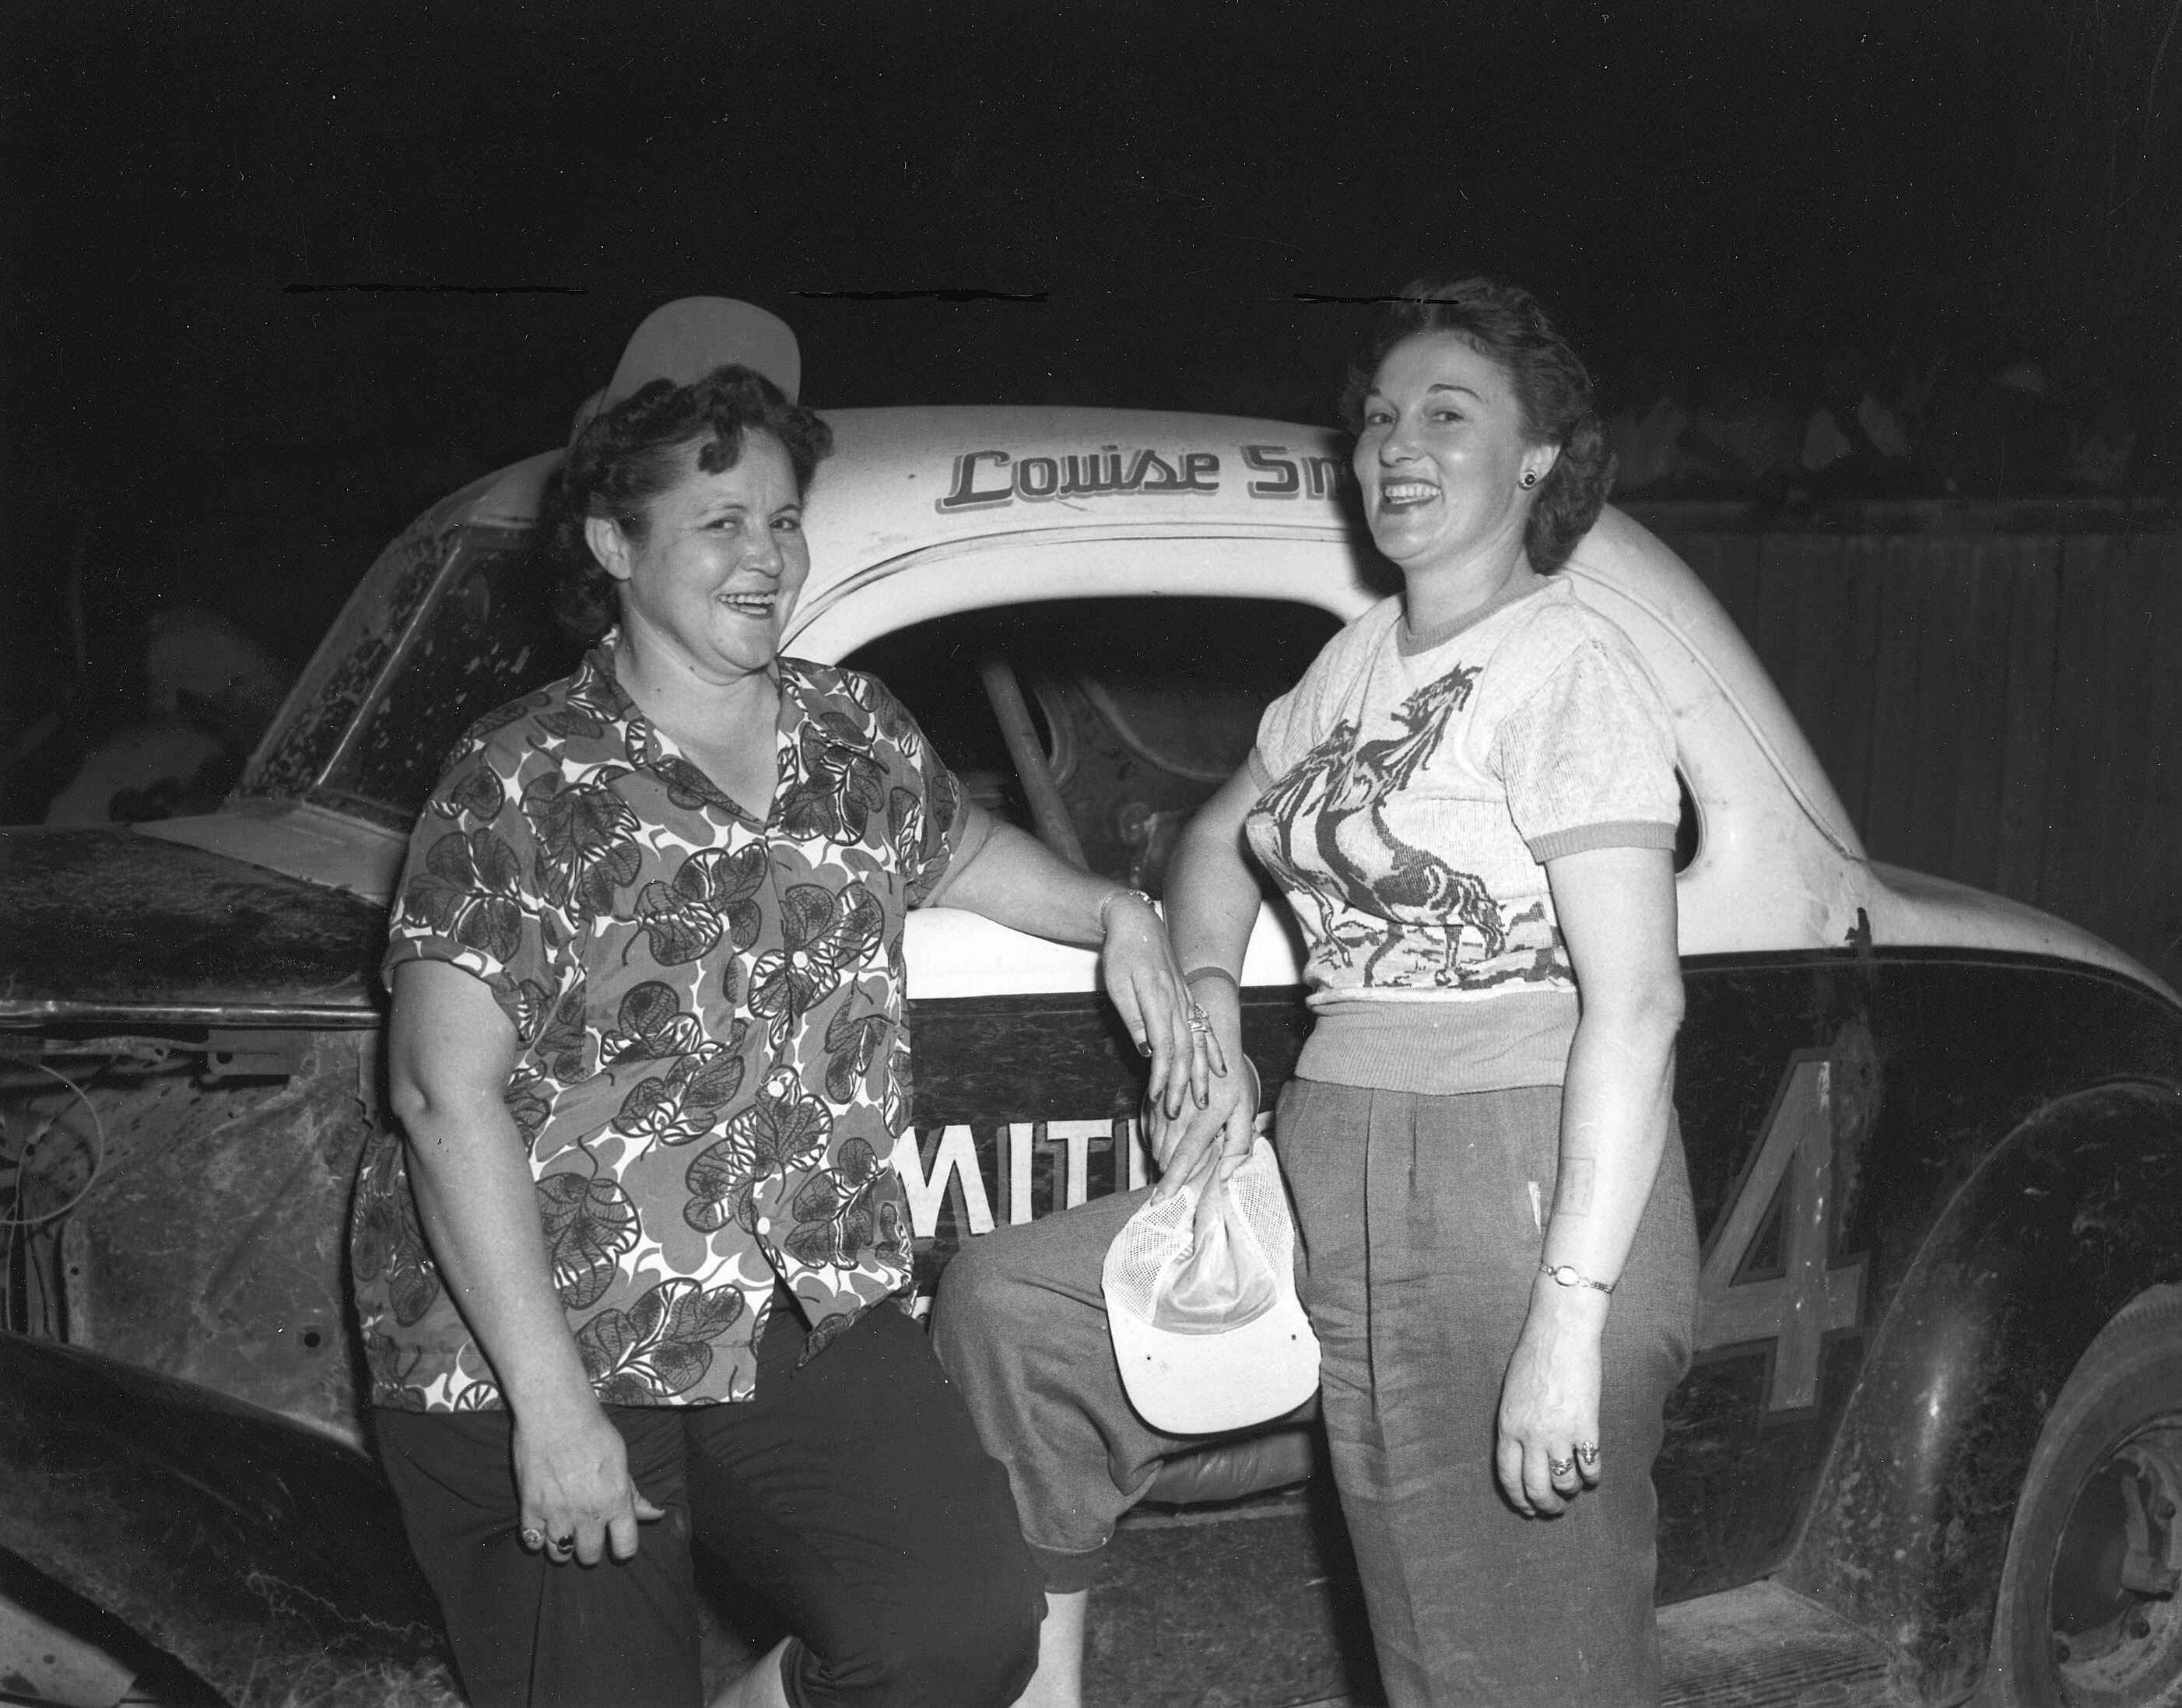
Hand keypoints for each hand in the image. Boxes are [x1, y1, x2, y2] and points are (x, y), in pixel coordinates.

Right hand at [512, 1394, 666, 1565]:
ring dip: (563, 1547)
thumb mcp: (621, 1460)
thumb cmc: (594, 1430)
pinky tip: (543, 1527)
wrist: (555, 1412)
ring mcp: (557, 1513)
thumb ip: (634, 1493)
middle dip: (590, 1549)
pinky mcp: (531, 1508)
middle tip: (587, 1535)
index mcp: (616, 1501)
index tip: (617, 1543)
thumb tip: (656, 1514)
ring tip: (564, 1532)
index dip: (623, 1549)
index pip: (625, 1547)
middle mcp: (588, 1513)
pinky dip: (537, 1539)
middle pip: (590, 1555)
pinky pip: (532, 1541)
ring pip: (560, 1554)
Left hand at [1100, 896, 1221, 1119]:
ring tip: (1202, 1102)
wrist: (1137, 922)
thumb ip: (1134, 1018)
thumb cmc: (1122, 952)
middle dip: (1183, 1085)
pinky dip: (1213, 1052)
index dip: (1164, 1075)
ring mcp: (1186, 1001)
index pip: (1165, 1046)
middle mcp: (1178, 1003)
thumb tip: (1148, 1050)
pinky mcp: (1188, 1000)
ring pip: (1199, 1044)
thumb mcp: (1118, 984)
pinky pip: (1205, 1030)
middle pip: (1186, 1051)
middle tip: (1177, 1113)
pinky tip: (1220, 1070)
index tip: (1159, 1098)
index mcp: (1158, 999)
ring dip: (1201, 1075)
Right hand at [1146, 997, 1253, 1202]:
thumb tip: (1225, 1176)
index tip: (1161, 1199)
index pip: (1186, 1154)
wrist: (1210, 1037)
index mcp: (1207, 1115)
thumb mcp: (1244, 1110)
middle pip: (1165, 1152)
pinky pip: (1149, 1127)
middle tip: (1173, 1192)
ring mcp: (1165, 1102)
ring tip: (1172, 1170)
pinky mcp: (1154, 1098)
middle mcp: (1182, 1109)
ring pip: (1155, 1142)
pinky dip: (1156, 1141)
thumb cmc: (1232, 1079)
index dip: (1173, 1179)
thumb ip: (1238, 1145)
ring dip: (1162, 1159)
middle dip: (1167, 1174)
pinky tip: (1166, 1145)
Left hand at [1494, 1287, 1606, 1516]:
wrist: (1561, 1334)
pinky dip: (1592, 1475)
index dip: (1519, 1498)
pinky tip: (1592, 1472)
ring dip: (1570, 1490)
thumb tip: (1522, 1453)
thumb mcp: (1512, 1394)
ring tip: (1574, 1486)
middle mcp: (1531, 1435)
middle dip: (1546, 1505)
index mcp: (1508, 1426)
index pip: (1508, 1476)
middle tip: (1554, 1508)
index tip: (1527, 1508)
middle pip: (1536, 1488)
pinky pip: (1590, 1466)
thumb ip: (1515, 1424)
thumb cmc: (1534, 1357)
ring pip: (1564, 1483)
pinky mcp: (1586, 1427)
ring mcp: (1559, 1433)